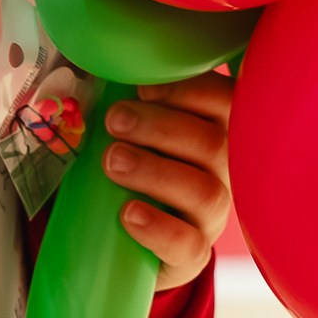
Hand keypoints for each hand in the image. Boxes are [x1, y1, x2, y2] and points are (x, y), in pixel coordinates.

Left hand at [101, 73, 232, 290]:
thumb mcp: (130, 132)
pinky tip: (128, 214)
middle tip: (115, 121)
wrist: (123, 240)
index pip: (226, 101)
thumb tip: (91, 61)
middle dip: (161, 126)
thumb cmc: (130, 168)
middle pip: (215, 144)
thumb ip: (124, 100)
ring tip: (112, 162)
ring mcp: (211, 217)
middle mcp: (223, 173)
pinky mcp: (191, 256)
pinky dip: (158, 228)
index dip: (191, 89)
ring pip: (205, 192)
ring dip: (155, 171)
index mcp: (213, 131)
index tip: (145, 88)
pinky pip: (189, 245)